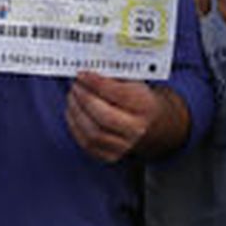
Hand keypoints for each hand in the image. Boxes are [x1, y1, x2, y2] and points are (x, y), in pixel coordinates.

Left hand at [65, 72, 183, 161]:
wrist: (153, 124)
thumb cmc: (138, 98)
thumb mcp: (134, 82)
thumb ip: (114, 75)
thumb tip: (88, 70)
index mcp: (145, 105)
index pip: (118, 94)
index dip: (96, 83)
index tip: (82, 74)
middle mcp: (137, 128)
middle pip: (104, 117)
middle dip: (84, 99)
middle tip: (75, 86)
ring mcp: (125, 145)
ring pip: (94, 133)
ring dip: (77, 113)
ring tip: (72, 97)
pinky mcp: (112, 156)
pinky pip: (88, 145)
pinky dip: (75, 128)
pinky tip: (73, 113)